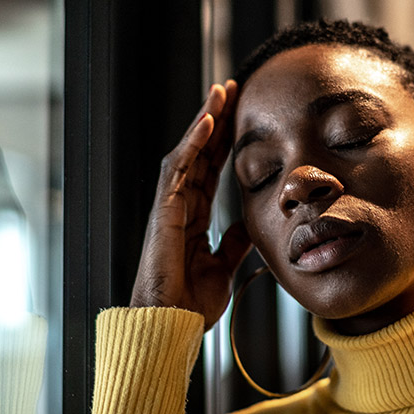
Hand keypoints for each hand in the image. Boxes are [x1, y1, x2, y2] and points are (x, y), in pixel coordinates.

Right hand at [130, 80, 252, 327]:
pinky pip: (177, 170)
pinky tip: (206, 122)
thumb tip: (250, 227)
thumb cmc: (191, 303)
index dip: (224, 142)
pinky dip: (192, 145)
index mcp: (193, 217)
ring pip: (187, 153)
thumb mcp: (223, 267)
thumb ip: (234, 244)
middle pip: (200, 153)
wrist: (172, 325)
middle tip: (232, 89)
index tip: (240, 117)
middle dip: (215, 121)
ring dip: (204, 122)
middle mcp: (180, 206)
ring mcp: (170, 207)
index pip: (210, 169)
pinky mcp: (163, 212)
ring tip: (220, 92)